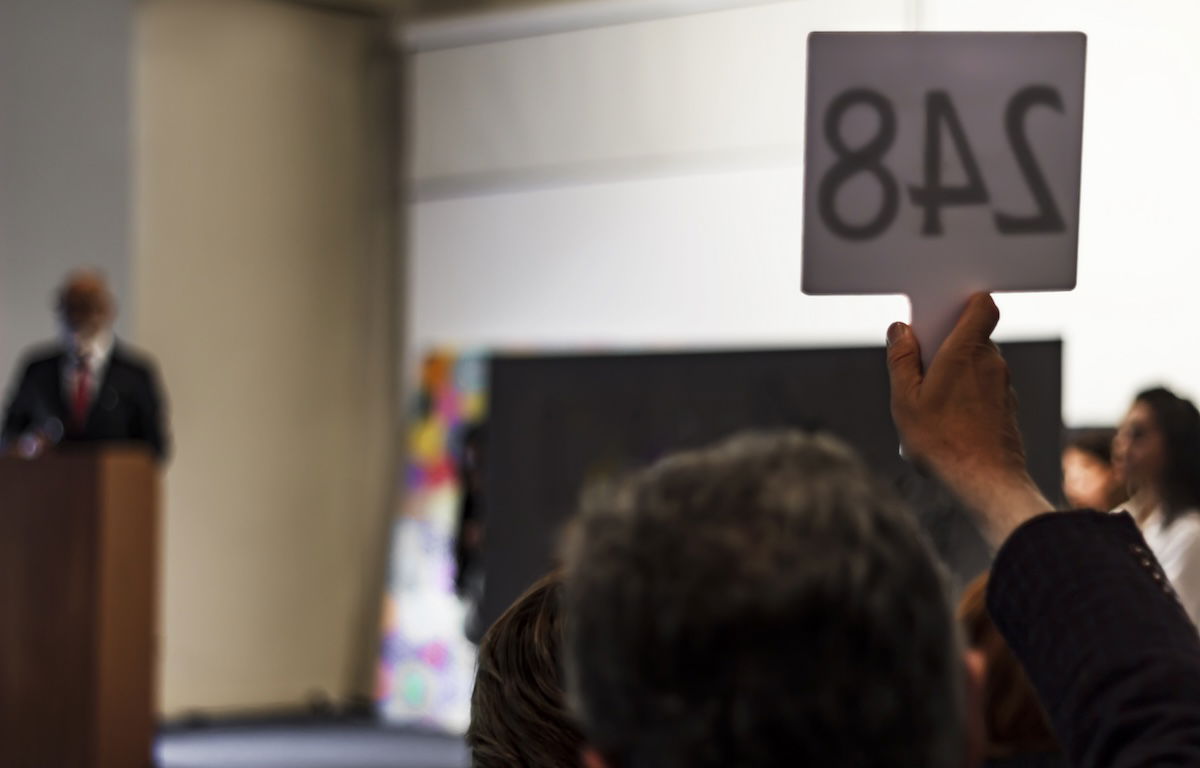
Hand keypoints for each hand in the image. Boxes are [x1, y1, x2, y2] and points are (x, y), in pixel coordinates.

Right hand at [887, 293, 1051, 545]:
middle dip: (946, 348)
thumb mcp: (905, 399)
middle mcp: (992, 363)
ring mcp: (1004, 387)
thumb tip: (900, 330)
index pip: (983, 306)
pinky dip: (966, 399)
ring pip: (976, 367)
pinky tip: (947, 426)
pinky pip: (984, 392)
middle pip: (972, 338)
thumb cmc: (942, 441)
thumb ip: (902, 360)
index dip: (965, 303)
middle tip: (918, 374)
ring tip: (928, 410)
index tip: (941, 314)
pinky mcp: (1007, 410)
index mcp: (967, 351)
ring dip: (954, 377)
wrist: (985, 484)